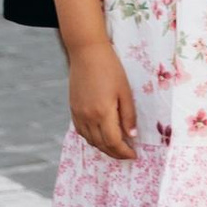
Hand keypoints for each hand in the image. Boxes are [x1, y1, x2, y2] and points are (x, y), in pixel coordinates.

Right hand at [66, 38, 137, 164]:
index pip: (113, 142)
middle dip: (115, 153)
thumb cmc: (110, 68)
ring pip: (90, 140)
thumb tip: (132, 135)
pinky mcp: (73, 109)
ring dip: (103, 147)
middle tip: (127, 154)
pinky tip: (100, 136)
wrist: (86, 52)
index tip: (133, 154)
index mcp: (103, 112)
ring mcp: (79, 114)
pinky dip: (91, 138)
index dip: (124, 152)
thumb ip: (128, 115)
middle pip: (101, 145)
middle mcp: (88, 117)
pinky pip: (81, 131)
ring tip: (116, 147)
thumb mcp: (125, 91)